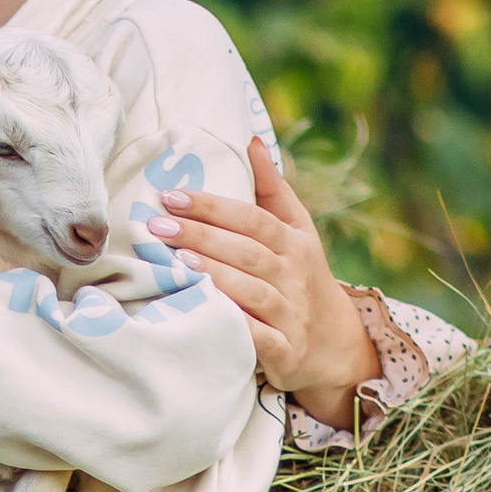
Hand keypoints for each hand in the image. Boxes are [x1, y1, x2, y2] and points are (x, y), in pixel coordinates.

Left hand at [154, 137, 379, 428]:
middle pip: (246, 251)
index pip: (252, 218)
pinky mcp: (284, 351)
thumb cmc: (301, 276)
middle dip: (201, 237)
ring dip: (215, 275)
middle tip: (157, 225)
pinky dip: (234, 327)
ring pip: (251, 291)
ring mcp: (290, 314)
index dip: (213, 206)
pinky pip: (258, 338)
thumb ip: (271, 189)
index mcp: (295, 242)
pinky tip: (204, 314)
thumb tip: (250, 140)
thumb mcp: (296, 230)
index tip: (171, 195)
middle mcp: (295, 275)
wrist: (334, 343)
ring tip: (177, 262)